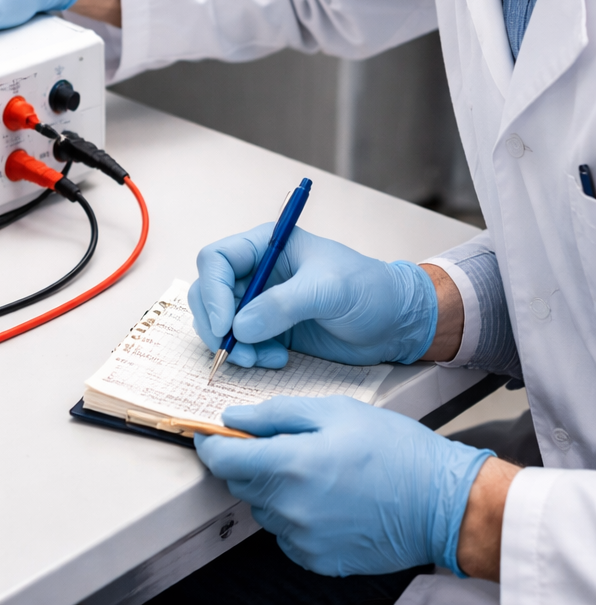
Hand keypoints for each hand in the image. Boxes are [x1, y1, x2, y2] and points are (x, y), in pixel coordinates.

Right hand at [189, 225, 436, 368]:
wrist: (396, 322)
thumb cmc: (369, 290)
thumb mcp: (329, 290)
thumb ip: (283, 305)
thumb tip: (239, 328)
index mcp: (267, 246)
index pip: (217, 260)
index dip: (214, 291)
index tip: (226, 325)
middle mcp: (256, 272)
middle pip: (209, 292)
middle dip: (216, 324)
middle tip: (235, 352)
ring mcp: (259, 302)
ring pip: (219, 321)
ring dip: (231, 345)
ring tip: (260, 359)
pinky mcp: (268, 330)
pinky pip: (239, 343)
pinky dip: (248, 356)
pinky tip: (276, 361)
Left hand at [197, 396, 493, 576]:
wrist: (442, 502)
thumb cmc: (394, 450)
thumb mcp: (333, 411)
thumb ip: (275, 414)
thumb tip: (233, 419)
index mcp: (290, 464)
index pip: (222, 459)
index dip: (210, 443)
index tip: (210, 434)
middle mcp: (290, 507)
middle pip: (238, 483)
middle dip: (245, 460)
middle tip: (276, 441)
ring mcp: (303, 538)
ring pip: (261, 508)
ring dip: (270, 487)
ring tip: (311, 468)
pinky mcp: (318, 559)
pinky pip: (284, 533)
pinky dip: (291, 513)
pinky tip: (323, 496)